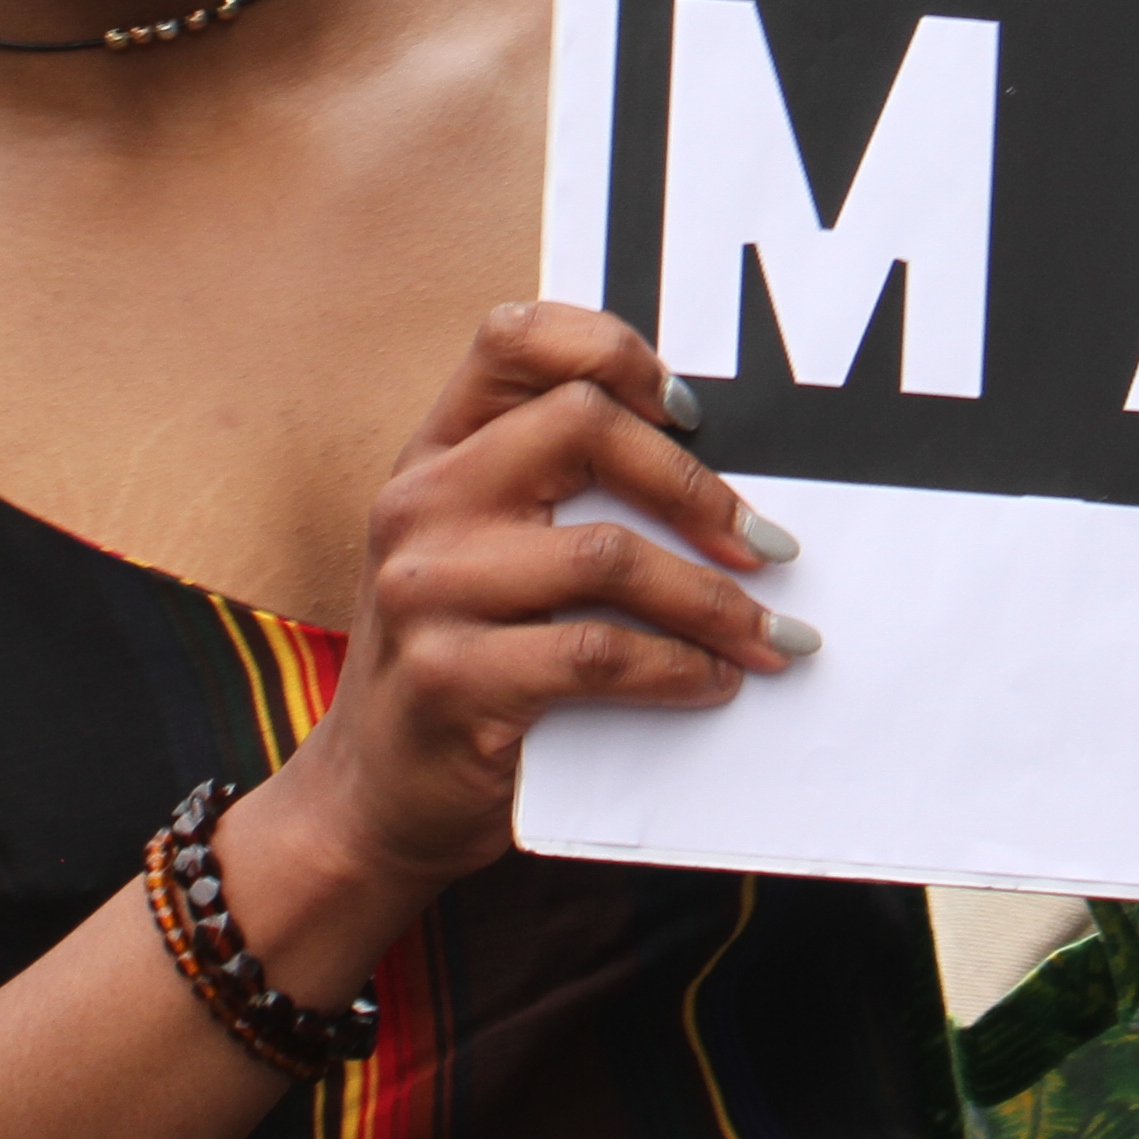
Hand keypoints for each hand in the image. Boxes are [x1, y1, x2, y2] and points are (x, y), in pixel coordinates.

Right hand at [255, 305, 806, 927]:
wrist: (368, 799)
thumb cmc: (458, 661)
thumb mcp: (476, 553)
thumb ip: (552, 493)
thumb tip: (722, 472)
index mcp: (434, 453)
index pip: (514, 338)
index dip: (613, 347)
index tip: (690, 409)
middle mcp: (420, 503)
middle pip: (581, 425)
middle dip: (696, 485)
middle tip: (768, 545)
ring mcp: (426, 589)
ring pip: (605, 554)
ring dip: (712, 599)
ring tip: (770, 634)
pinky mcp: (451, 679)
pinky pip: (595, 654)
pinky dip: (677, 668)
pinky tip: (712, 681)